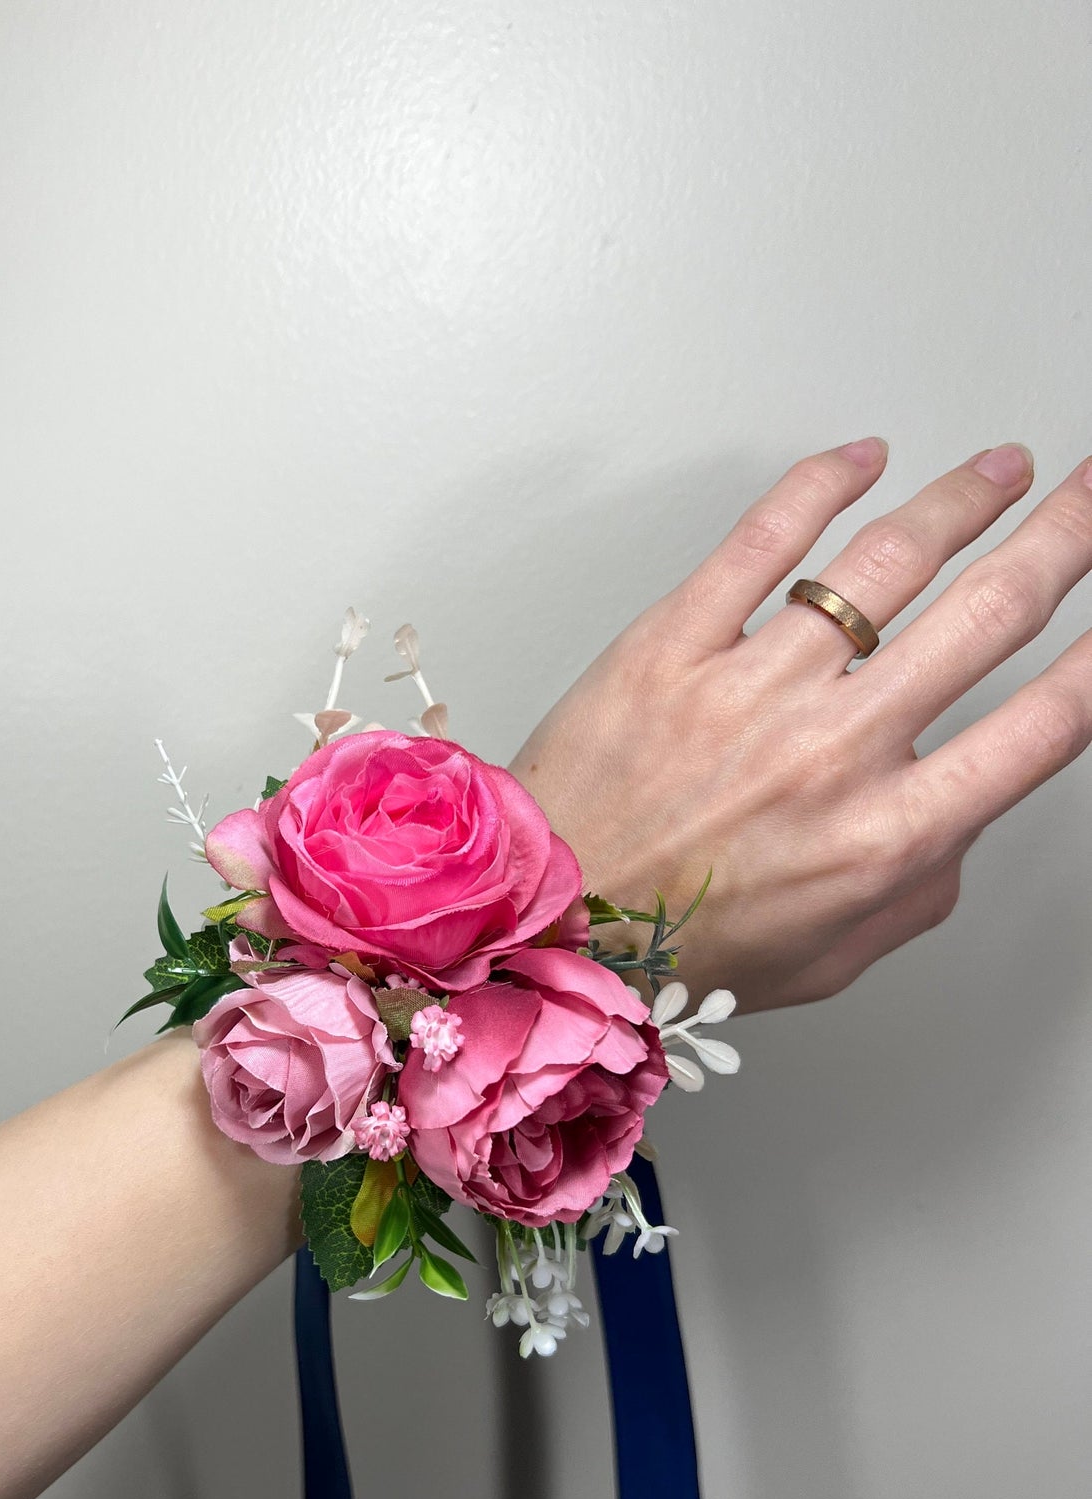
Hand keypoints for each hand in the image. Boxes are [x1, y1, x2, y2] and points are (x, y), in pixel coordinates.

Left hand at [511, 437, 1091, 1011]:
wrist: (544, 924)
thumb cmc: (673, 950)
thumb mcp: (831, 956)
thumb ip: (916, 885)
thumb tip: (956, 812)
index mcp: (885, 836)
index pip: (1041, 726)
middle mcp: (831, 752)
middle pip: (989, 614)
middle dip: (1067, 537)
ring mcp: (751, 687)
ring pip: (888, 560)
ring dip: (964, 500)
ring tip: (1001, 470)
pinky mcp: (673, 645)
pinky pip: (762, 538)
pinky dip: (823, 484)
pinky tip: (863, 459)